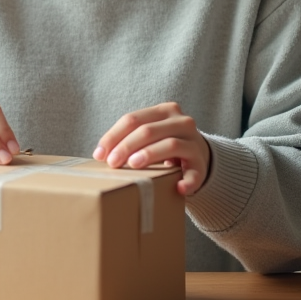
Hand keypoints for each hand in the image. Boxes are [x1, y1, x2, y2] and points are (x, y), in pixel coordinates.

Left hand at [93, 102, 210, 195]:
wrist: (198, 156)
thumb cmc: (164, 144)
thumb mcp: (149, 135)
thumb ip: (129, 138)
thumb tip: (100, 154)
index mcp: (165, 111)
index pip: (133, 119)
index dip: (113, 136)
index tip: (99, 154)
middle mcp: (182, 122)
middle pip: (148, 130)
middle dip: (126, 146)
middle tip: (112, 163)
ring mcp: (194, 142)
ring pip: (170, 144)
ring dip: (150, 155)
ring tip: (133, 166)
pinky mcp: (201, 164)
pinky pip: (195, 172)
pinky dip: (187, 181)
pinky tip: (179, 188)